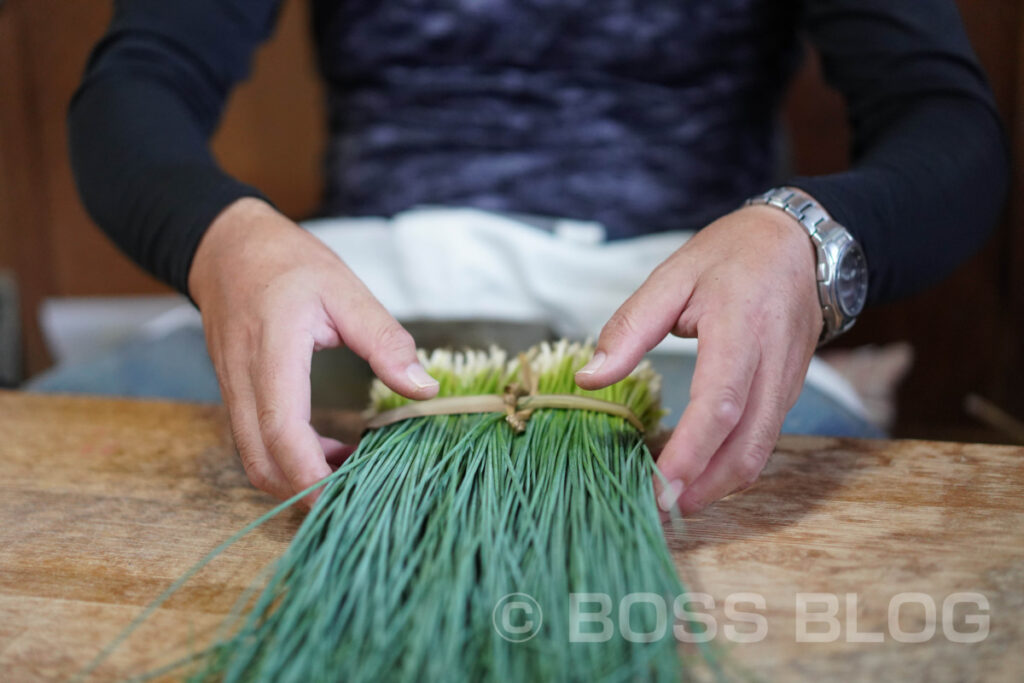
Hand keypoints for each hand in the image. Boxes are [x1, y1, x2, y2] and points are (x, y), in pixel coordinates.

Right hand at [188, 198, 438, 505]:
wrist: (224, 246)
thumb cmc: (286, 262)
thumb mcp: (344, 289)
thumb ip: (384, 340)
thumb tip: (423, 387)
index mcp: (271, 354)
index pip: (281, 431)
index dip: (312, 473)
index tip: (351, 495)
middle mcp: (243, 382)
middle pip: (261, 461)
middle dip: (306, 491)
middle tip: (362, 494)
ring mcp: (233, 392)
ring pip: (255, 459)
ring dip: (298, 477)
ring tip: (353, 469)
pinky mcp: (237, 396)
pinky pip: (256, 443)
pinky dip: (291, 459)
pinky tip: (332, 448)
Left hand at [575, 205, 821, 512]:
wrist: (801, 244)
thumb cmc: (733, 255)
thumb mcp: (672, 276)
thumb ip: (630, 328)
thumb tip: (590, 378)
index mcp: (741, 329)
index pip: (720, 404)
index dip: (689, 452)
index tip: (657, 484)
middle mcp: (772, 364)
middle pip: (746, 445)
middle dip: (704, 486)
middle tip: (657, 508)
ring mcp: (787, 382)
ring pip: (760, 451)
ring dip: (719, 485)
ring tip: (674, 499)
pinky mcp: (789, 392)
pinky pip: (764, 439)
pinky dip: (732, 465)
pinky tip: (699, 472)